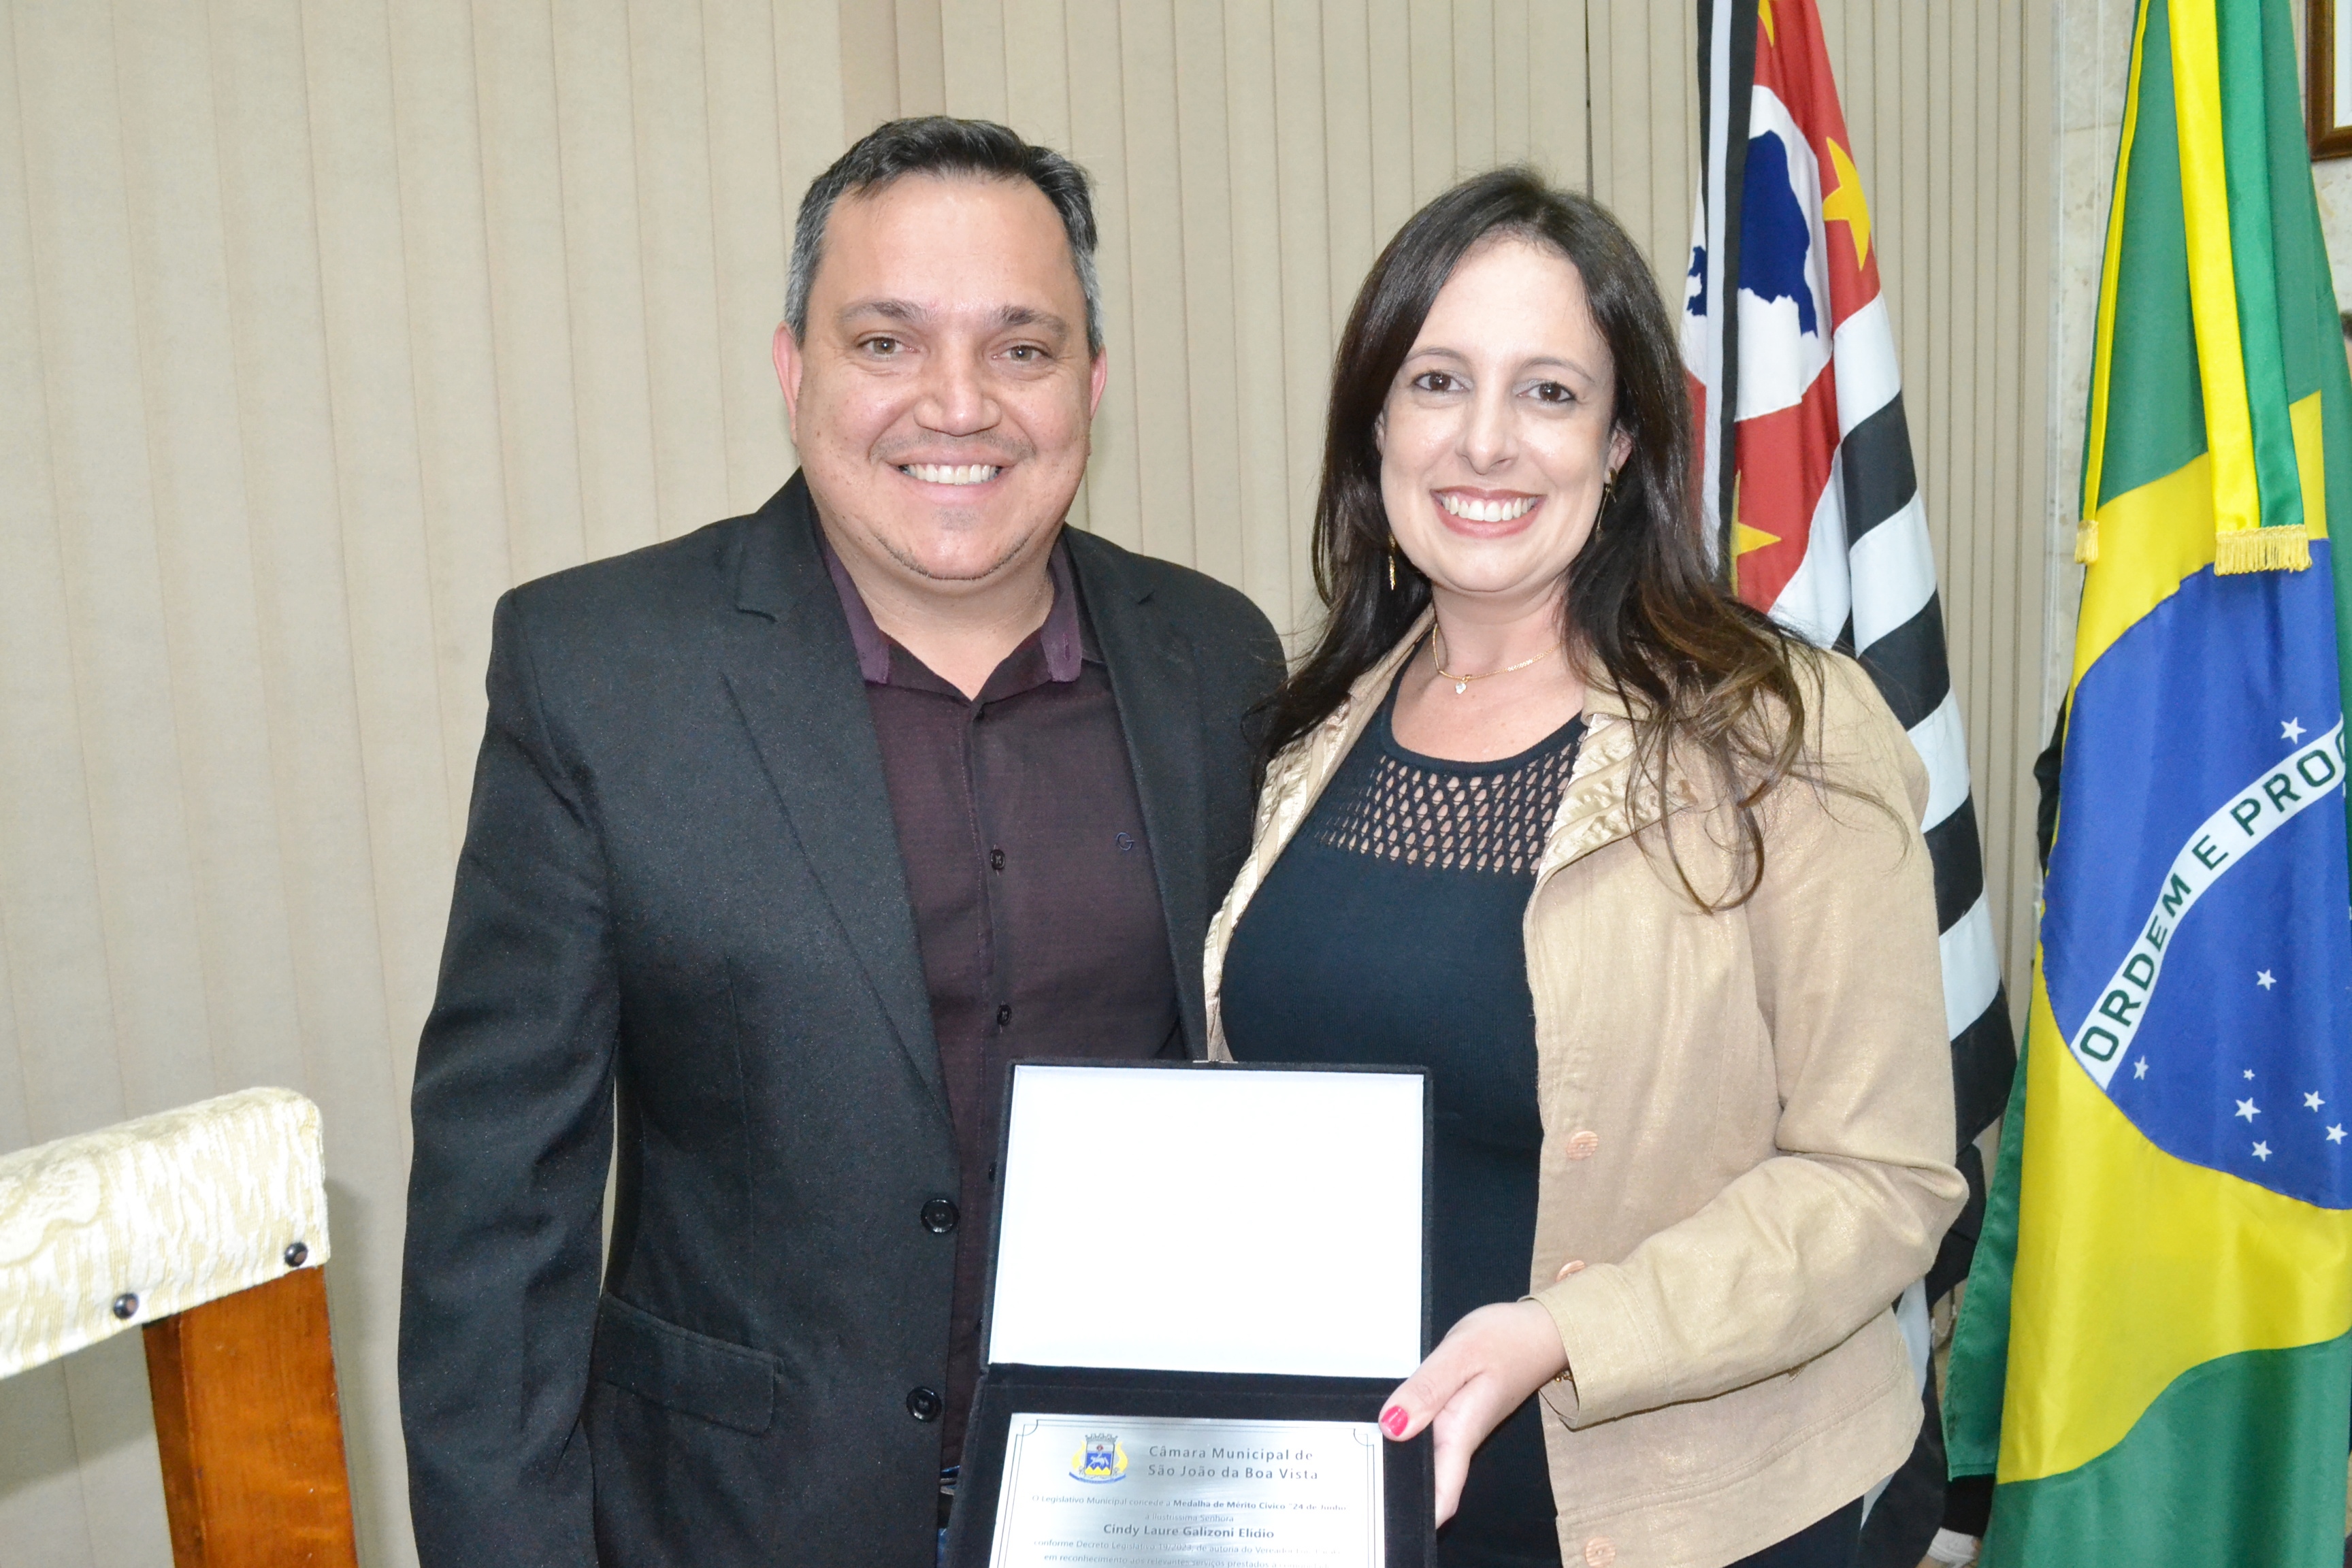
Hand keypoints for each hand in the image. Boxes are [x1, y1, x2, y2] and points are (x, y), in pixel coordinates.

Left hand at [1377, 1300, 1568, 1524]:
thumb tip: (1392, 1426)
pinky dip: (1407, 1436)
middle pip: (1430, 1481)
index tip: (1389, 1521)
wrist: (1539, 1330)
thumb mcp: (1461, 1354)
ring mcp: (1459, 1428)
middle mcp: (1460, 1438)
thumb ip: (1427, 1389)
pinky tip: (1384, 1430)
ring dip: (1400, 1462)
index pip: (1443, 1494)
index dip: (1419, 1515)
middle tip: (1356, 1488)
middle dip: (1400, 1490)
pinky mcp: (1456, 1414)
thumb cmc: (1506, 1340)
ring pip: (1427, 1458)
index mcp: (1461, 1432)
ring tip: (1362, 1461)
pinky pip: (1428, 1436)